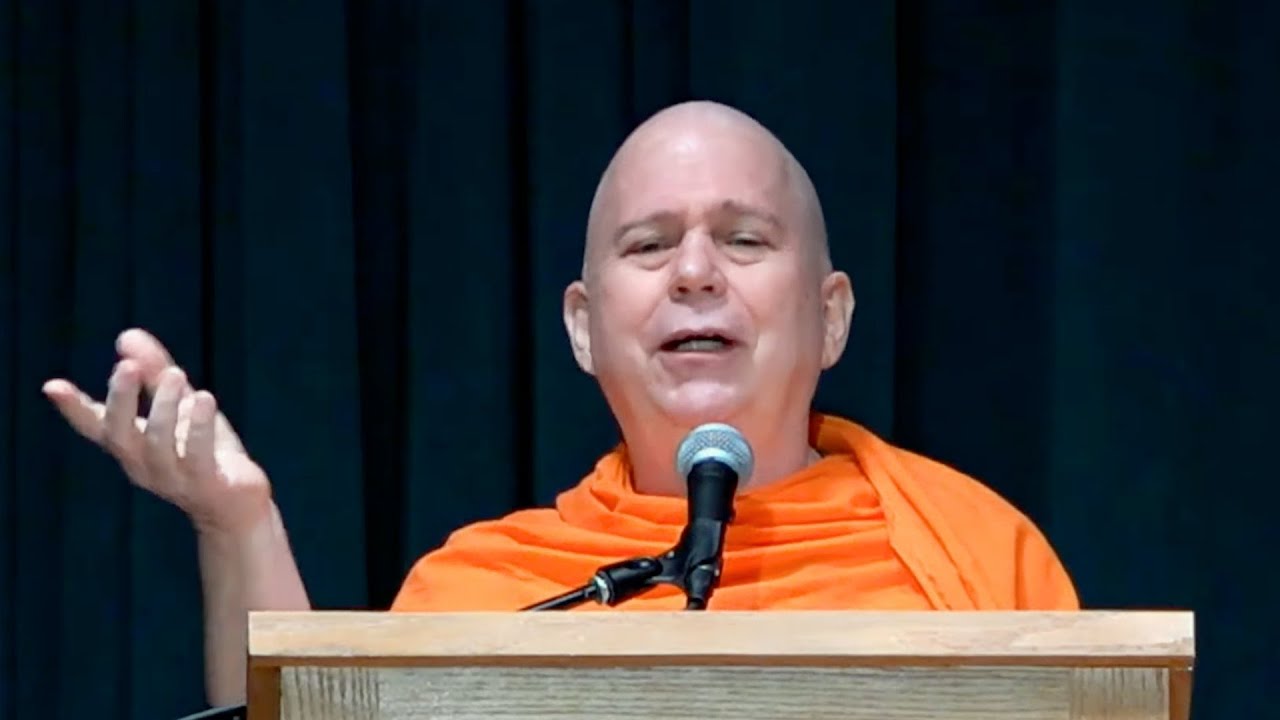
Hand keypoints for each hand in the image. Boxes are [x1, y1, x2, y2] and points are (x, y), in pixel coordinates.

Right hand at [43, 328, 271, 534]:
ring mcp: (173, 478)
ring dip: (164, 407)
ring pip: (158, 444)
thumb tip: (126, 334)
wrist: (236, 506)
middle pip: (120, 435)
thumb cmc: (204, 452)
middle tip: (127, 367)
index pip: (95, 428)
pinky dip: (199, 427)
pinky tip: (204, 399)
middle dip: (121, 400)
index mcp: (132, 446)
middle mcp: (144, 464)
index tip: (53, 386)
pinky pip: (197, 457)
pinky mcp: (206, 485)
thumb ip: (155, 372)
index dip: (74, 408)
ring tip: (176, 375)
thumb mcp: (180, 407)